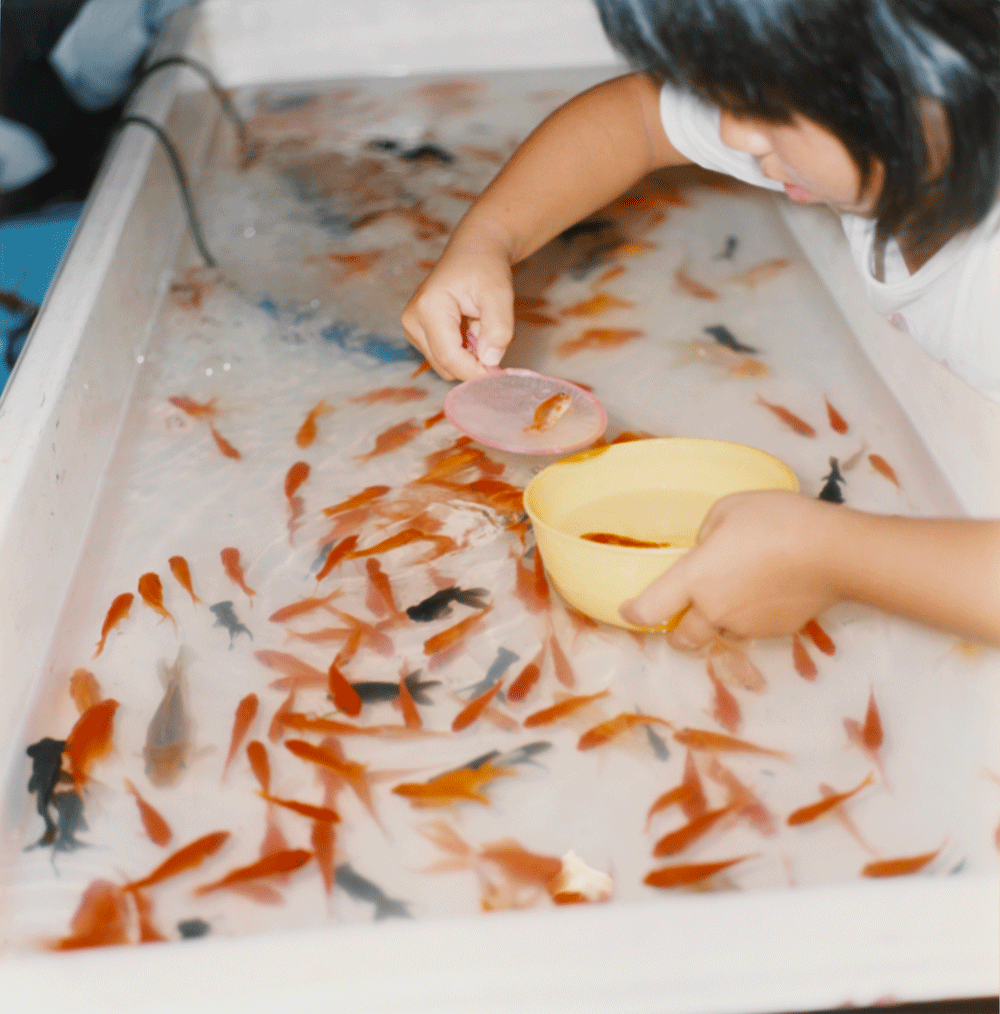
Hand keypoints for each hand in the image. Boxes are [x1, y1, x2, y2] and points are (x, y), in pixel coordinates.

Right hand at [401, 233, 514, 380]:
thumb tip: (491, 362)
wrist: (474, 251)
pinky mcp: (418, 334)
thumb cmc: (486, 267)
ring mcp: (412, 329)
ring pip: (445, 366)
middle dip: (473, 363)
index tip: (500, 373)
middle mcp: (413, 321)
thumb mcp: (500, 294)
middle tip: (495, 342)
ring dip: (468, 358)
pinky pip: (444, 358)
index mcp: (428, 308)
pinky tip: (471, 330)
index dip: (476, 371)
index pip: (450, 357)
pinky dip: (463, 353)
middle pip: (446, 366)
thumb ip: (499, 328)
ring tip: (480, 329)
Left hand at [620, 490, 845, 648]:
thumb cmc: (778, 520)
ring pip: (719, 633)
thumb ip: (705, 534)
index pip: (650, 610)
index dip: (633, 613)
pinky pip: (751, 629)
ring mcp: (746, 626)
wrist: (835, 552)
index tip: (628, 610)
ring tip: (739, 588)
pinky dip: (750, 616)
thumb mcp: (728, 509)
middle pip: (682, 640)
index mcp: (696, 578)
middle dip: (677, 632)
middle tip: (682, 613)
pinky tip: (768, 590)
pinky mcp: (776, 633)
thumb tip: (705, 551)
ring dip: (718, 620)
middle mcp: (715, 610)